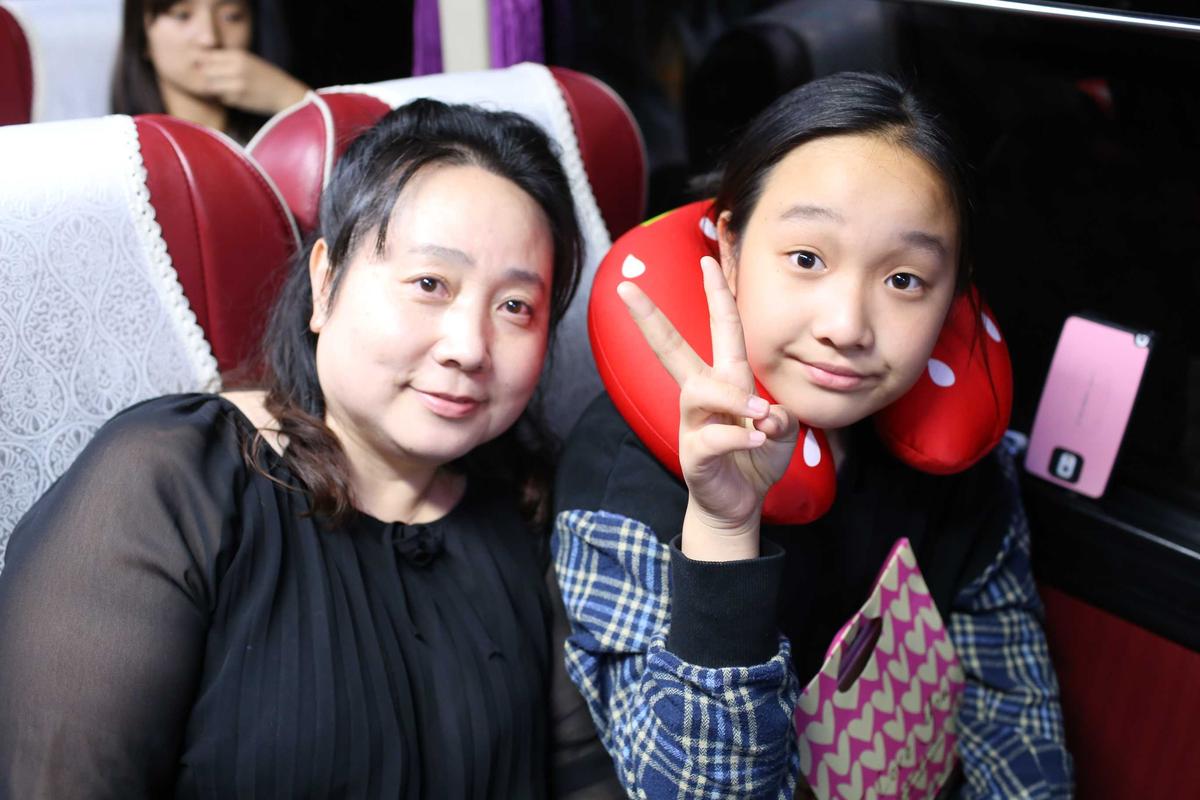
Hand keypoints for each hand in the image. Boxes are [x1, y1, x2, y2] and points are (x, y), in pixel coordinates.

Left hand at [197, 50, 308, 115]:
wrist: (285, 93)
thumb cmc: (266, 76)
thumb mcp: (249, 60)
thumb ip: (228, 59)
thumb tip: (203, 61)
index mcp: (238, 55)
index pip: (207, 56)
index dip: (202, 63)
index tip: (205, 68)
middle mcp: (235, 68)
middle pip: (205, 71)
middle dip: (206, 77)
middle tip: (213, 81)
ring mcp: (236, 84)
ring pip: (211, 86)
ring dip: (214, 89)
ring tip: (223, 90)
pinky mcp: (238, 99)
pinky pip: (222, 98)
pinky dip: (225, 99)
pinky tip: (236, 97)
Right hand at [617, 256, 798, 560]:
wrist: (739, 503)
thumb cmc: (755, 456)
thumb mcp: (780, 430)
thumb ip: (779, 415)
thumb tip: (766, 414)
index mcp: (725, 378)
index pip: (721, 328)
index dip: (717, 294)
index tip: (708, 259)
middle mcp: (702, 394)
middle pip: (670, 348)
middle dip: (649, 318)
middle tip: (624, 290)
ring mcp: (692, 423)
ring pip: (700, 392)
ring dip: (733, 398)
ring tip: (760, 416)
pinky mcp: (694, 454)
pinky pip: (713, 436)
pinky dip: (739, 436)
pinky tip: (757, 441)